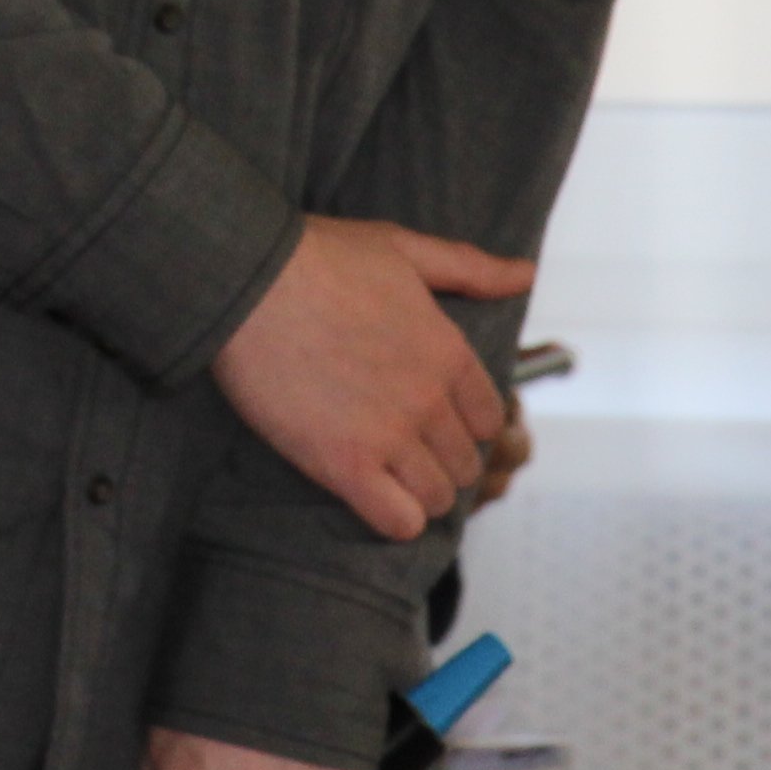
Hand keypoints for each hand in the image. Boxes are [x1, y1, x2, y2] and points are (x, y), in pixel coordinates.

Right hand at [209, 217, 532, 538]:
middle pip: (464, 463)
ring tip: (388, 475)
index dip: (464, 423)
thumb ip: (470, 268)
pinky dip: (396, 519)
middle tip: (405, 448)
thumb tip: (525, 275)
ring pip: (437, 497)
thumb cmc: (317, 256)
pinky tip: (373, 497)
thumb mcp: (402, 248)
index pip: (487, 418)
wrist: (245, 280)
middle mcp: (428, 399)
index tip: (435, 418)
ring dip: (419, 492)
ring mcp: (388, 435)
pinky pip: (398, 521)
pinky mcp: (343, 464)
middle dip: (441, 459)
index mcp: (447, 351)